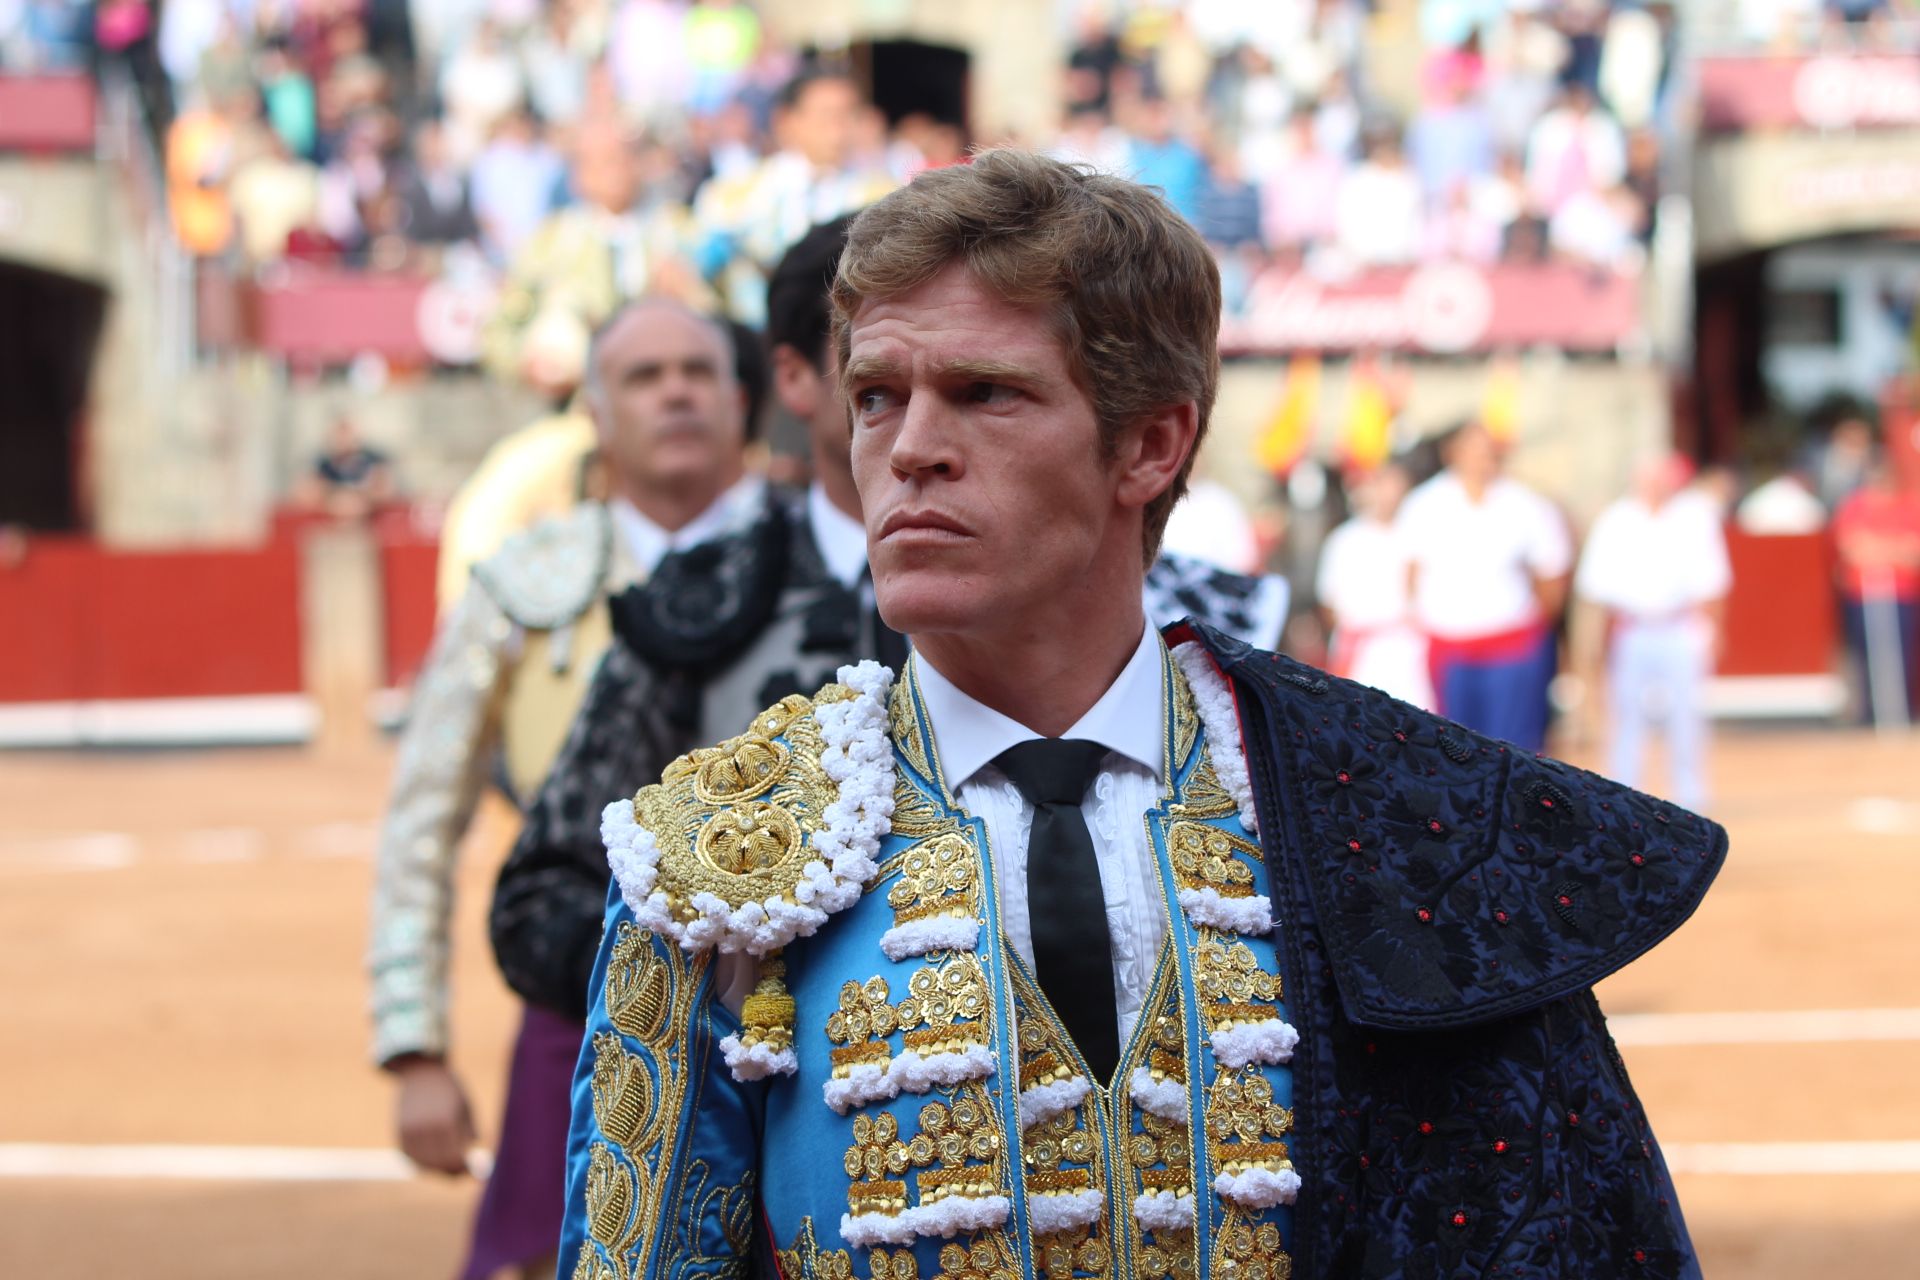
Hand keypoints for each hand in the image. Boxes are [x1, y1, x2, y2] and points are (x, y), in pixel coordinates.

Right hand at [392, 1056, 475, 1175]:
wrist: (422, 1073)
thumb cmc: (450, 1090)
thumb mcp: (466, 1107)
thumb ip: (469, 1134)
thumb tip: (474, 1163)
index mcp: (447, 1120)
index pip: (455, 1156)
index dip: (464, 1169)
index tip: (471, 1172)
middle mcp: (426, 1127)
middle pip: (439, 1163)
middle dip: (451, 1172)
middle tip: (459, 1174)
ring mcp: (410, 1130)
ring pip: (423, 1164)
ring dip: (436, 1169)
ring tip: (446, 1164)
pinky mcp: (400, 1132)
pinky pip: (410, 1157)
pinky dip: (420, 1163)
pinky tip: (430, 1159)